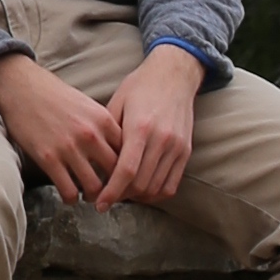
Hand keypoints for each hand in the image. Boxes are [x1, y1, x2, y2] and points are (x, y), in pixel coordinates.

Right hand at [0, 50, 125, 199]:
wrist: (19, 85)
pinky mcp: (48, 158)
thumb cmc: (52, 94)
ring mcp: (69, 147)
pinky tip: (70, 195)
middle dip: (115, 186)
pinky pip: (69, 191)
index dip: (127, 169)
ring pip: (94, 187)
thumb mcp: (86, 104)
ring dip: (93, 196)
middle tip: (109, 192)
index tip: (123, 177)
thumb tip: (116, 150)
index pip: (128, 153)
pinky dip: (72, 198)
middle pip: (116, 173)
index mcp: (102, 119)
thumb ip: (102, 126)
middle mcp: (89, 134)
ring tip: (89, 196)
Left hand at [95, 47, 203, 208]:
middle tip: (107, 197)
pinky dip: (156, 193)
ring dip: (138, 197)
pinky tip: (142, 190)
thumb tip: (93, 161)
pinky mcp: (186, 152)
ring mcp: (177, 147)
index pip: (126, 171)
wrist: (173, 75)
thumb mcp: (117, 102)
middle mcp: (161, 140)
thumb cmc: (140, 87)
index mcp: (140, 127)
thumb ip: (108, 133)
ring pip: (156, 188)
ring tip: (123, 193)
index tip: (99, 204)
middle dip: (122, 196)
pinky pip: (172, 184)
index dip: (112, 192)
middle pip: (141, 184)